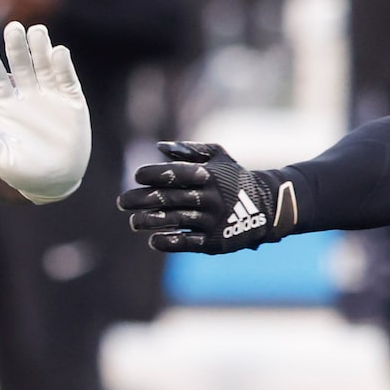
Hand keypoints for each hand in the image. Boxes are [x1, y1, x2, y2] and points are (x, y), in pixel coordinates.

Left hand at [0, 21, 88, 204]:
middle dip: (16, 46)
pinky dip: (63, 66)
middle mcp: (26, 95)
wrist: (53, 181)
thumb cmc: (19, 171)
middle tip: (12, 28)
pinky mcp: (71, 102)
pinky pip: (67, 80)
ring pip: (43, 66)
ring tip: (36, 31)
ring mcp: (50, 96)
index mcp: (5, 105)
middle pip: (20, 64)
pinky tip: (59, 52)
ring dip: (40, 48)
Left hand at [118, 140, 297, 252]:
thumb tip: (159, 146)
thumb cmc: (235, 178)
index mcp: (208, 175)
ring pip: (175, 220)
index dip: (153, 174)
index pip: (175, 173)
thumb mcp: (220, 157)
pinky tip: (153, 240)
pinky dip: (169, 242)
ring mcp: (213, 220)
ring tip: (133, 222)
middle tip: (121, 202)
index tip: (137, 176)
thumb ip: (190, 150)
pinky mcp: (216, 241)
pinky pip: (188, 243)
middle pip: (169, 198)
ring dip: (149, 221)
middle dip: (141, 200)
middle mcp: (210, 197)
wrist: (268, 206)